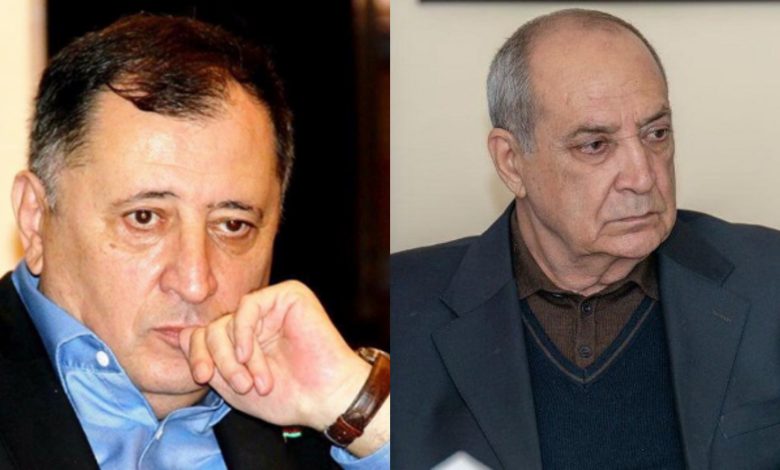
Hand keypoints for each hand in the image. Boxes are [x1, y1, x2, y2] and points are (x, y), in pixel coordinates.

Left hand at [179, 281, 379, 443]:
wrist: (325, 398)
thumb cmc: (288, 396)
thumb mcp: (233, 384)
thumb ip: (209, 361)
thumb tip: (182, 335)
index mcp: (245, 337)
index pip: (203, 334)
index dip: (197, 354)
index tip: (203, 377)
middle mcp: (257, 318)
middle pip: (212, 328)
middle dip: (219, 359)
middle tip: (239, 384)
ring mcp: (272, 305)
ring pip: (228, 319)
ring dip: (235, 356)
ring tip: (255, 380)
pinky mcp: (289, 295)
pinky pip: (248, 305)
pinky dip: (242, 332)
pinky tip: (249, 355)